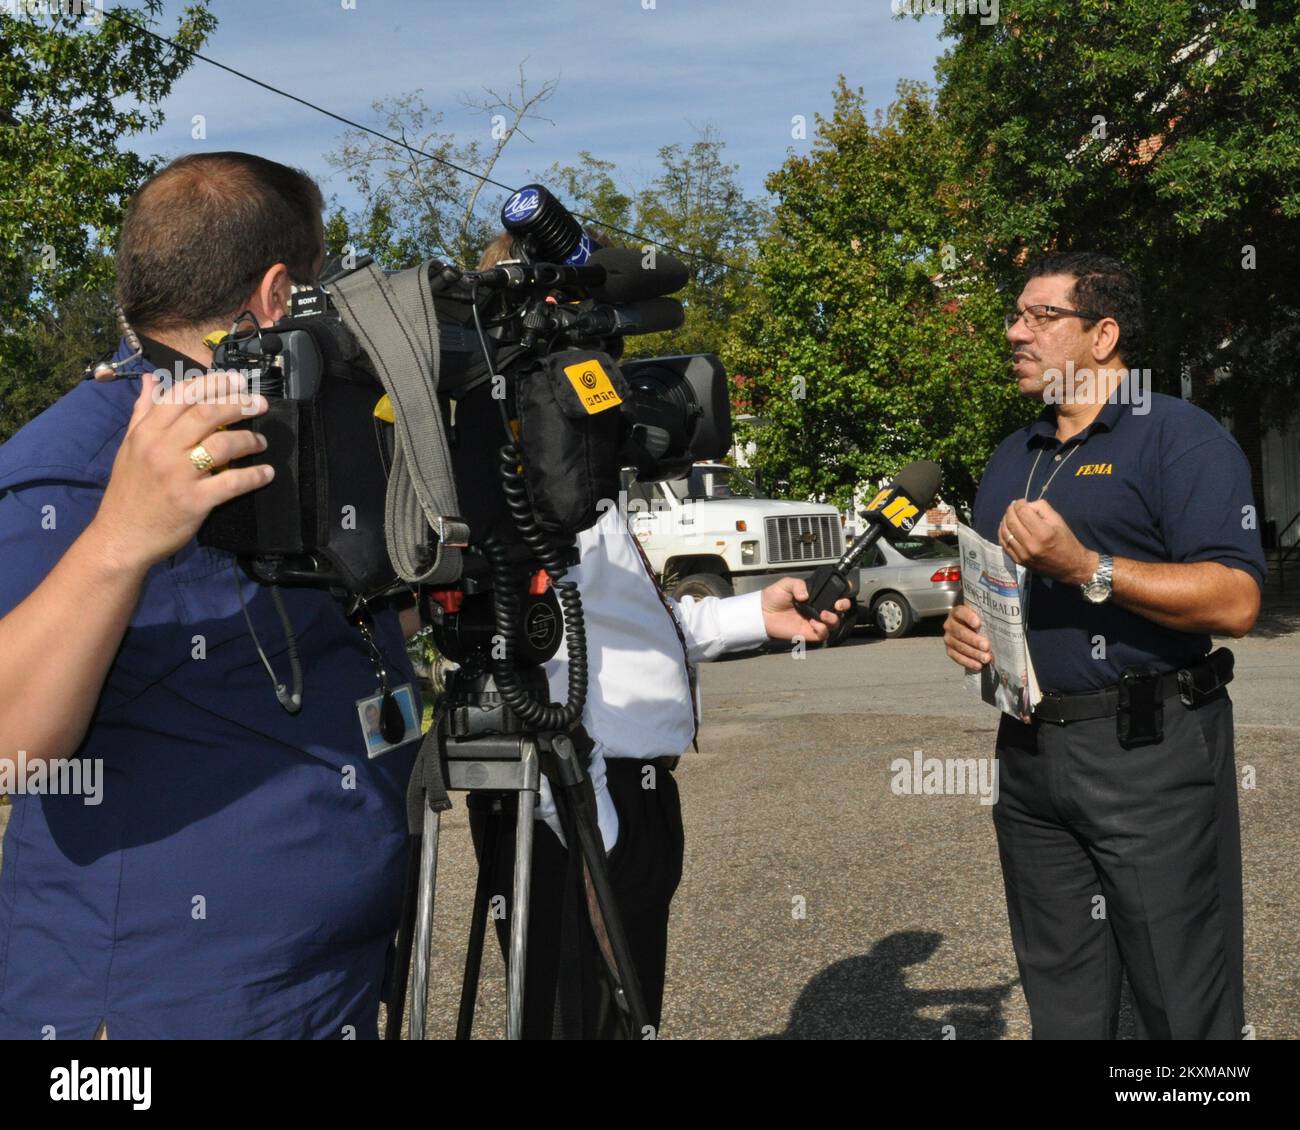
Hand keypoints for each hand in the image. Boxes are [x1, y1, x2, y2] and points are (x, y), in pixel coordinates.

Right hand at [89, 372, 273, 574]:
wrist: (121, 537)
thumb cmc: (129, 491)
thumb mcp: (130, 446)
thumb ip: (143, 411)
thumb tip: (151, 379)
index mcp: (146, 431)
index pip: (183, 394)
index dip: (214, 383)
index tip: (237, 381)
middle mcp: (162, 448)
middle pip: (208, 414)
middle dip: (239, 404)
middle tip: (260, 404)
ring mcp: (178, 474)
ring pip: (223, 444)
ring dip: (249, 439)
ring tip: (261, 441)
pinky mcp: (194, 501)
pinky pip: (232, 482)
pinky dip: (254, 475)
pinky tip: (266, 473)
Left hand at [761, 576, 851, 642]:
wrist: (762, 613)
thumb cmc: (773, 597)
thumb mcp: (786, 584)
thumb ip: (798, 584)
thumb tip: (806, 594)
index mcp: (815, 595)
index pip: (834, 592)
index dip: (843, 590)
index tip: (845, 588)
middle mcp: (818, 607)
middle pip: (840, 608)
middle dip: (844, 605)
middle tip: (839, 604)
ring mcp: (815, 620)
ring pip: (835, 622)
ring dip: (833, 618)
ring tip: (823, 614)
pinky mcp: (809, 632)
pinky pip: (823, 633)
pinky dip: (822, 629)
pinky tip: (814, 623)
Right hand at [943, 603, 990, 670]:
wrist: (968, 628)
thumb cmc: (979, 621)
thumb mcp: (981, 615)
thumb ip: (986, 617)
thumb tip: (1004, 622)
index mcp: (957, 612)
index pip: (960, 613)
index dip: (968, 618)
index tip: (978, 624)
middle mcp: (950, 624)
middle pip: (960, 632)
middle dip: (973, 640)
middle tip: (986, 646)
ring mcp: (948, 638)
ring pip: (959, 646)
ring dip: (973, 653)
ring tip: (986, 658)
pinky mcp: (949, 649)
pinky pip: (956, 657)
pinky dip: (967, 662)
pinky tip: (978, 665)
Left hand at [998, 498, 1096, 584]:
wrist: (1070, 566)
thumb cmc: (1066, 540)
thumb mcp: (1058, 520)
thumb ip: (1041, 508)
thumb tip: (1024, 505)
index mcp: (1043, 533)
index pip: (1022, 512)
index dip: (1019, 503)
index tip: (1021, 501)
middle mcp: (1031, 545)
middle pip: (1011, 521)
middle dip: (1010, 510)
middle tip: (1013, 507)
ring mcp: (1023, 555)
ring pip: (1005, 533)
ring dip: (1004, 521)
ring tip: (1009, 516)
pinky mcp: (1018, 561)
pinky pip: (1004, 544)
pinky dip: (1002, 533)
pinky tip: (1006, 528)